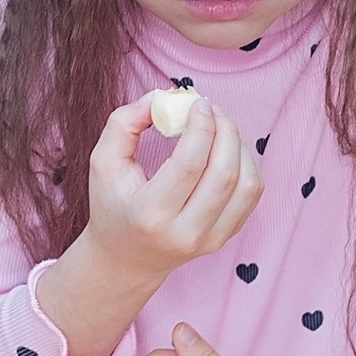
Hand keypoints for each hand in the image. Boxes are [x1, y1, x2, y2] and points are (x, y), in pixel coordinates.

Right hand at [38, 95, 264, 355]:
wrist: (126, 258)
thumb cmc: (113, 203)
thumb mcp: (103, 161)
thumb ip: (125, 121)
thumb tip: (166, 97)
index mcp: (149, 215)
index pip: (189, 164)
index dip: (201, 126)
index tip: (198, 102)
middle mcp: (184, 233)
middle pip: (223, 173)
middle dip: (224, 130)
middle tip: (211, 109)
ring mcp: (209, 240)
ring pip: (247, 183)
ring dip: (238, 145)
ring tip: (219, 127)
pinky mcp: (225, 238)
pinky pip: (252, 194)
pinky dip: (246, 163)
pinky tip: (226, 150)